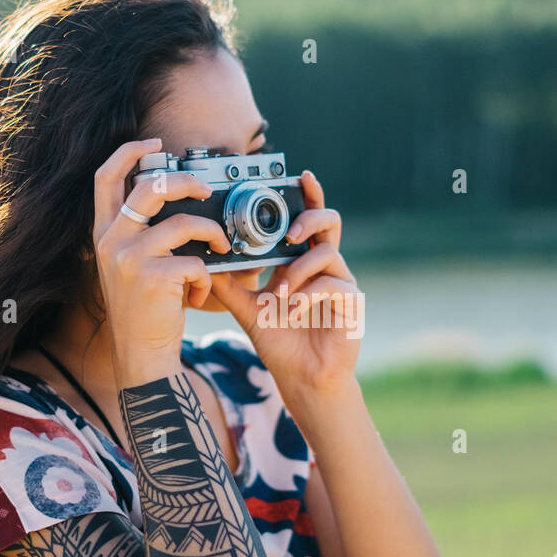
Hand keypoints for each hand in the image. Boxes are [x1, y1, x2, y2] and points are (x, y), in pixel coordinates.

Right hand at [92, 138, 231, 385]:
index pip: (105, 177)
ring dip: (212, 233)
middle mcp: (110, 241)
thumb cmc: (145, 310)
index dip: (128, 152)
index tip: (154, 142)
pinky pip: (196, 262)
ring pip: (183, 223)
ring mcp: (129, 258)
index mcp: (103, 233)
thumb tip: (181, 199)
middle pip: (150, 187)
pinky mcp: (153, 278)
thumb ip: (143, 234)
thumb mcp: (130, 266)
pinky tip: (199, 296)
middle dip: (186, 181)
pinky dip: (206, 279)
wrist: (141, 355)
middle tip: (206, 189)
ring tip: (221, 247)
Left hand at [210, 170, 362, 398]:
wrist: (302, 380)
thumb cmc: (282, 343)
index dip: (309, 196)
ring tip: (281, 291)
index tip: (301, 176)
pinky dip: (309, 294)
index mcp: (304, 263)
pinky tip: (295, 309)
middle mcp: (326, 268)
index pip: (309, 220)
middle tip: (289, 233)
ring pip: (328, 254)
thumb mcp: (249, 309)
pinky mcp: (351, 304)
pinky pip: (333, 285)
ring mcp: (342, 285)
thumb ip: (231, 285)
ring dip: (300, 269)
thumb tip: (204, 264)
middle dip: (309, 219)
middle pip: (330, 223)